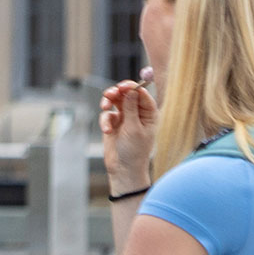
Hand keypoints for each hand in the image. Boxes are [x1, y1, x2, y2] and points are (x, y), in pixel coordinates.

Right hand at [99, 68, 157, 191]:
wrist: (124, 168)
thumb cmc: (135, 150)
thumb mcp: (134, 128)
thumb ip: (131, 108)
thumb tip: (130, 91)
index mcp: (149, 113)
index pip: (142, 94)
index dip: (132, 87)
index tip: (123, 86)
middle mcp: (137, 113)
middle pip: (126, 94)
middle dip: (117, 93)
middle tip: (109, 94)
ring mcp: (125, 117)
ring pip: (115, 101)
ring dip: (108, 103)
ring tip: (104, 107)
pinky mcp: (113, 123)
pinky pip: (107, 115)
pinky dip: (105, 121)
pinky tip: (107, 131)